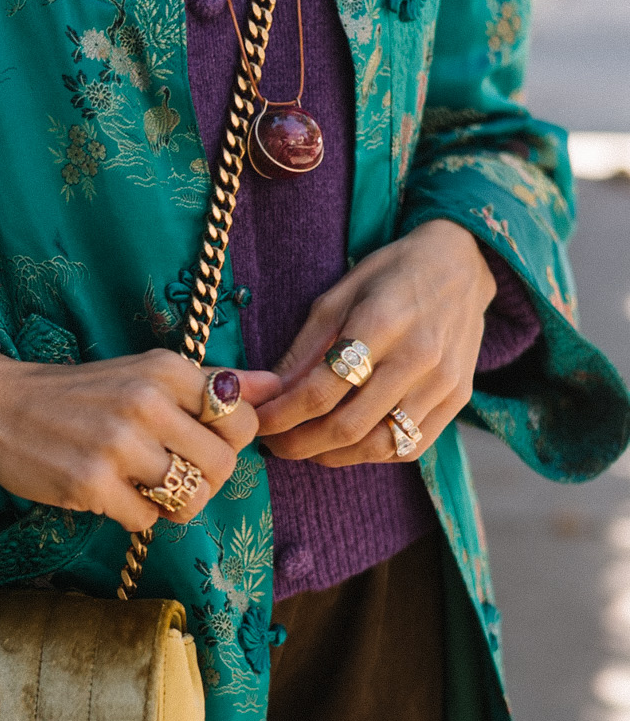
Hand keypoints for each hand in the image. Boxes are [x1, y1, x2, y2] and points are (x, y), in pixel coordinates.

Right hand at [0, 346, 279, 533]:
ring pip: (191, 498)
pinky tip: (111, 493)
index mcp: (166, 369)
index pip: (241, 419)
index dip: (227, 442)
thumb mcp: (145, 374)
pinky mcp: (90, 483)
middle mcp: (147, 401)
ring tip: (143, 486)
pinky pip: (146, 519)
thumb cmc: (79, 395)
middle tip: (175, 475)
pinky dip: (136, 515)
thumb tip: (278, 386)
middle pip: (223, 465)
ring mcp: (118, 444)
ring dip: (173, 503)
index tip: (197, 442)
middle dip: (206, 482)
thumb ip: (211, 384)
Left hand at [254, 220, 496, 466]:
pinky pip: (409, 446)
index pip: (321, 390)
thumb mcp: (337, 296)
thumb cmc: (390, 275)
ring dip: (333, 455)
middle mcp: (417, 357)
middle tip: (274, 444)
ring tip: (306, 447)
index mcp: (380, 323)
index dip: (282, 415)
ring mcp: (442, 382)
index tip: (258, 422)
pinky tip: (348, 444)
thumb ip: (305, 350)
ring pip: (379, 445)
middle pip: (348, 426)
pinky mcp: (458, 398)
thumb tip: (270, 394)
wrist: (461, 264)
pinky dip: (371, 453)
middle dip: (300, 444)